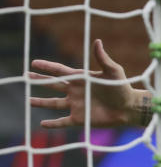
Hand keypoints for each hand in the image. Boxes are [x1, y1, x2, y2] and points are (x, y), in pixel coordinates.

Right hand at [29, 39, 145, 128]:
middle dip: (39, 81)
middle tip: (26, 77)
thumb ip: (103, 58)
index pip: (60, 71)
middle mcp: (76, 91)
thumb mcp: (113, 71)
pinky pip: (63, 122)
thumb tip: (97, 41)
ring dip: (42, 102)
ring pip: (54, 103)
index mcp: (81, 79)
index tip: (34, 62)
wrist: (129, 108)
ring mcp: (77, 105)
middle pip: (53, 85)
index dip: (47, 67)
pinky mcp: (80, 118)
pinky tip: (42, 124)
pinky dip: (53, 124)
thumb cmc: (122, 88)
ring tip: (29, 101)